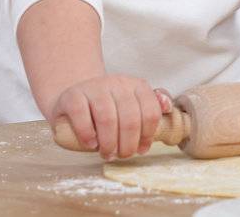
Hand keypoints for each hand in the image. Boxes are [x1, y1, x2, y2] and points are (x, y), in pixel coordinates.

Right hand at [49, 75, 172, 159]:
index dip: (148, 135)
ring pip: (107, 118)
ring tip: (107, 154)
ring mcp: (94, 87)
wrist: (74, 97)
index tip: (141, 150)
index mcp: (136, 85)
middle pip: (130, 118)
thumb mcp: (132, 103)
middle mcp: (117, 83)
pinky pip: (82, 115)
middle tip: (122, 155)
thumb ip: (152, 105)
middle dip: (128, 144)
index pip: (151, 112)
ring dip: (109, 142)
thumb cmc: (108, 106)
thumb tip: (167, 108)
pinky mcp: (72, 96)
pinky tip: (91, 144)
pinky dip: (87, 134)